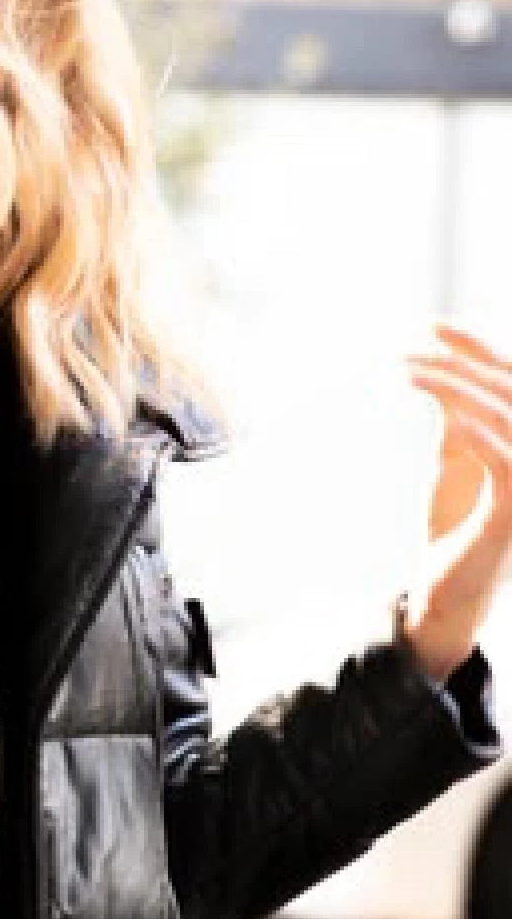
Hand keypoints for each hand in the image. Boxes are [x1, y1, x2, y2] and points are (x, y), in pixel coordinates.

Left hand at [401, 322, 511, 681]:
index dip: (474, 348)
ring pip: (509, 418)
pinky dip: (480, 436)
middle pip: (511, 391)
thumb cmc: (450, 526)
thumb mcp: (450, 461)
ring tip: (416, 375)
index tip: (430, 325)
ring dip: (461, 391)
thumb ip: (454, 420)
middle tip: (416, 346)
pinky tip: (452, 419)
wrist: (444, 593)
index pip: (506, 380)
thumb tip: (439, 375)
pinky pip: (506, 463)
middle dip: (465, 362)